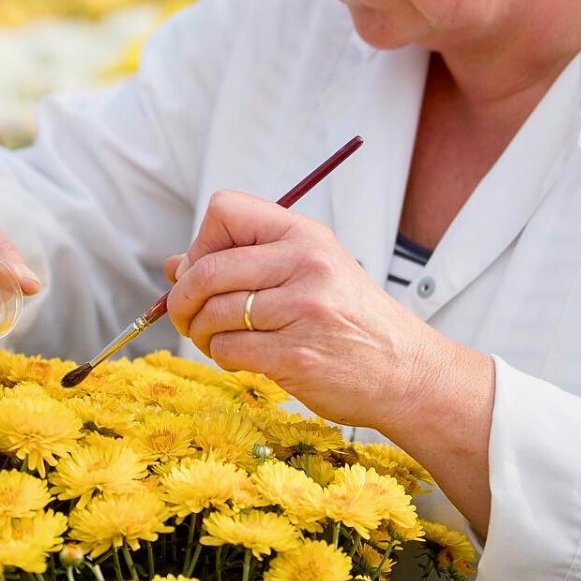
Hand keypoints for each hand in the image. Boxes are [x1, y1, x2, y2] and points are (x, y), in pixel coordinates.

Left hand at [164, 189, 435, 431]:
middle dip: (182, 298)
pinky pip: (228, 350)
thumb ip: (246, 259)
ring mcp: (302, 309)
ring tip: (219, 341)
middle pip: (207, 268)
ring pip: (212, 314)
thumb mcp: (310, 270)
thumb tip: (175, 264)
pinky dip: (222, 358)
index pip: (224, 210)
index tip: (204, 269)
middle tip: (186, 316)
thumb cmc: (351, 318)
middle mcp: (304, 263)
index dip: (202, 242)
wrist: (405, 370)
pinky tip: (243, 359)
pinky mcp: (296, 355)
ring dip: (202, 334)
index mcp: (304, 234)